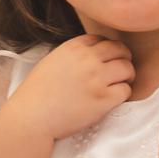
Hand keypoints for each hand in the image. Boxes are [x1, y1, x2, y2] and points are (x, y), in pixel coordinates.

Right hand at [5, 34, 133, 138]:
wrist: (31, 118)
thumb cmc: (37, 94)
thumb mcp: (53, 61)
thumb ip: (74, 55)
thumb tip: (94, 55)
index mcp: (73, 47)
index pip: (102, 39)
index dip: (108, 50)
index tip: (107, 60)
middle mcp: (88, 59)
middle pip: (120, 50)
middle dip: (124, 59)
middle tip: (121, 71)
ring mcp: (97, 78)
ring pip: (127, 68)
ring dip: (127, 77)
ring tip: (120, 85)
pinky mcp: (103, 99)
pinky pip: (126, 91)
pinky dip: (123, 95)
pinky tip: (114, 99)